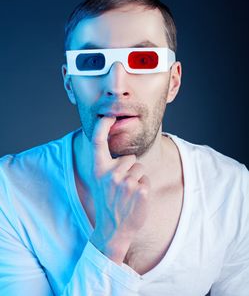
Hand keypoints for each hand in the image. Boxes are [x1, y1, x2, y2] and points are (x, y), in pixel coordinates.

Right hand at [89, 117, 149, 264]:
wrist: (112, 230)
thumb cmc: (107, 202)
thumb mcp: (99, 183)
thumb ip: (106, 166)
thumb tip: (116, 148)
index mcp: (98, 169)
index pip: (97, 141)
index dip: (102, 126)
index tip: (108, 116)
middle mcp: (110, 174)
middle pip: (129, 158)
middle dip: (128, 169)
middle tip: (120, 187)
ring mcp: (125, 183)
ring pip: (139, 168)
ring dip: (136, 179)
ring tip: (127, 194)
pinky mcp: (141, 190)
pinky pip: (146, 179)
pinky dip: (143, 188)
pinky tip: (134, 200)